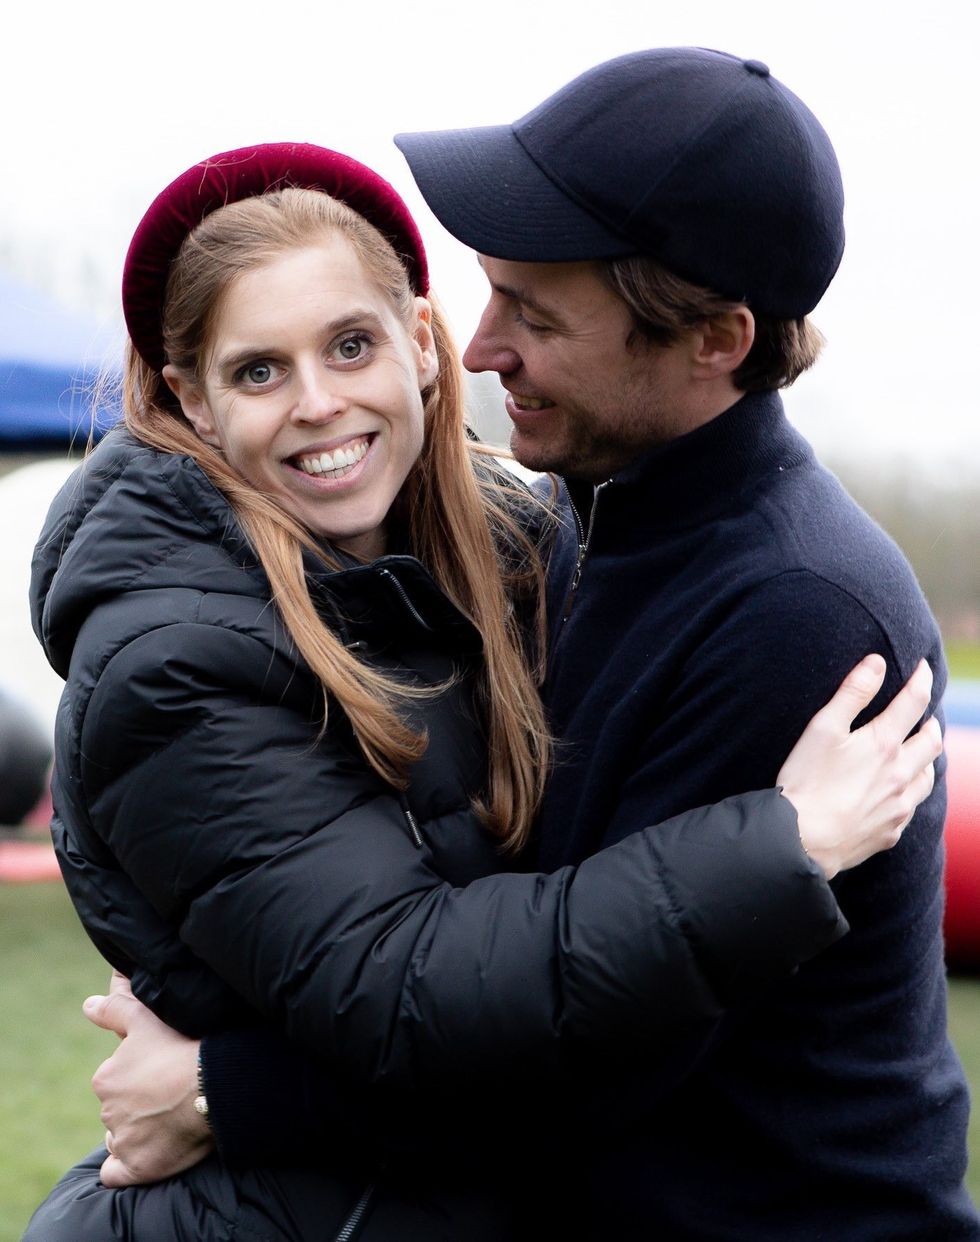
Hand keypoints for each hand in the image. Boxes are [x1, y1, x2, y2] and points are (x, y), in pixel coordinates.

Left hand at [83, 970, 212, 1186]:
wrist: (216, 1083)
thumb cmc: (183, 1045)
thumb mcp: (146, 1019)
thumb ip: (115, 1010)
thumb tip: (88, 1005)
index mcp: (105, 1078)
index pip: (114, 1083)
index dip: (138, 1079)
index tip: (162, 1074)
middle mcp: (108, 1111)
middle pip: (118, 1111)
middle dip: (138, 1105)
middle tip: (171, 1096)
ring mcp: (123, 1142)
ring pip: (121, 1139)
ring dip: (137, 1133)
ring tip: (170, 1120)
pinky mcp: (138, 1167)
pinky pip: (118, 1173)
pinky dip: (127, 1166)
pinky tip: (146, 1153)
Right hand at [777, 655, 941, 879]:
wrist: (803, 839)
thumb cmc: (807, 781)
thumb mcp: (823, 728)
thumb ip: (852, 693)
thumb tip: (876, 663)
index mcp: (884, 744)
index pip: (913, 702)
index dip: (921, 680)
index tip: (922, 668)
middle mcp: (901, 774)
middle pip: (931, 742)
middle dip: (930, 723)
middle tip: (924, 716)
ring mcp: (898, 806)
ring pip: (928, 777)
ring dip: (926, 759)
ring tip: (917, 753)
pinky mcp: (890, 831)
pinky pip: (911, 808)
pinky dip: (911, 792)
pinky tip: (897, 793)